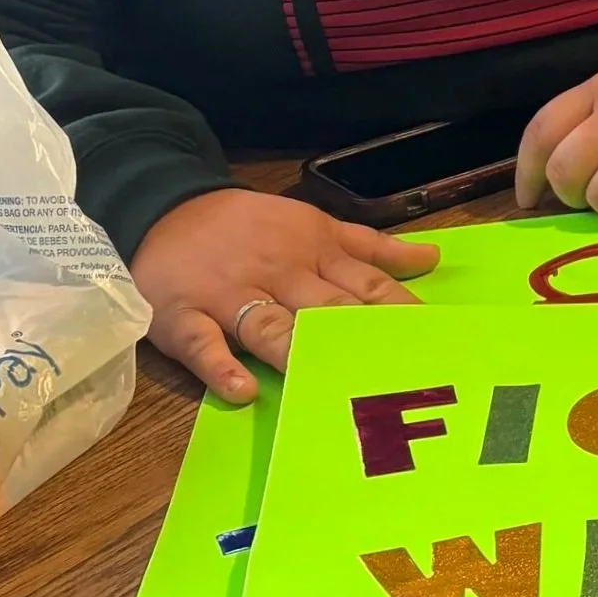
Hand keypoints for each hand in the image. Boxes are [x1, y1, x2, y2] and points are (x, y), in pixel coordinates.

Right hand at [129, 189, 438, 404]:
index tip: (432, 343)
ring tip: (325, 380)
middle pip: (325, 310)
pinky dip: (220, 366)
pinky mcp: (184, 316)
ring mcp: (230, 296)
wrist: (165, 206)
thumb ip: (372, 248)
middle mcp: (279, 275)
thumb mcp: (315, 225)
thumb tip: (432, 258)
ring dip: (297, 350)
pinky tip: (241, 390)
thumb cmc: (252, 228)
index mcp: (314, 253)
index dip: (399, 314)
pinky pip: (203, 343)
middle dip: (358, 338)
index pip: (366, 286)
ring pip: (269, 325)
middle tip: (393, 373)